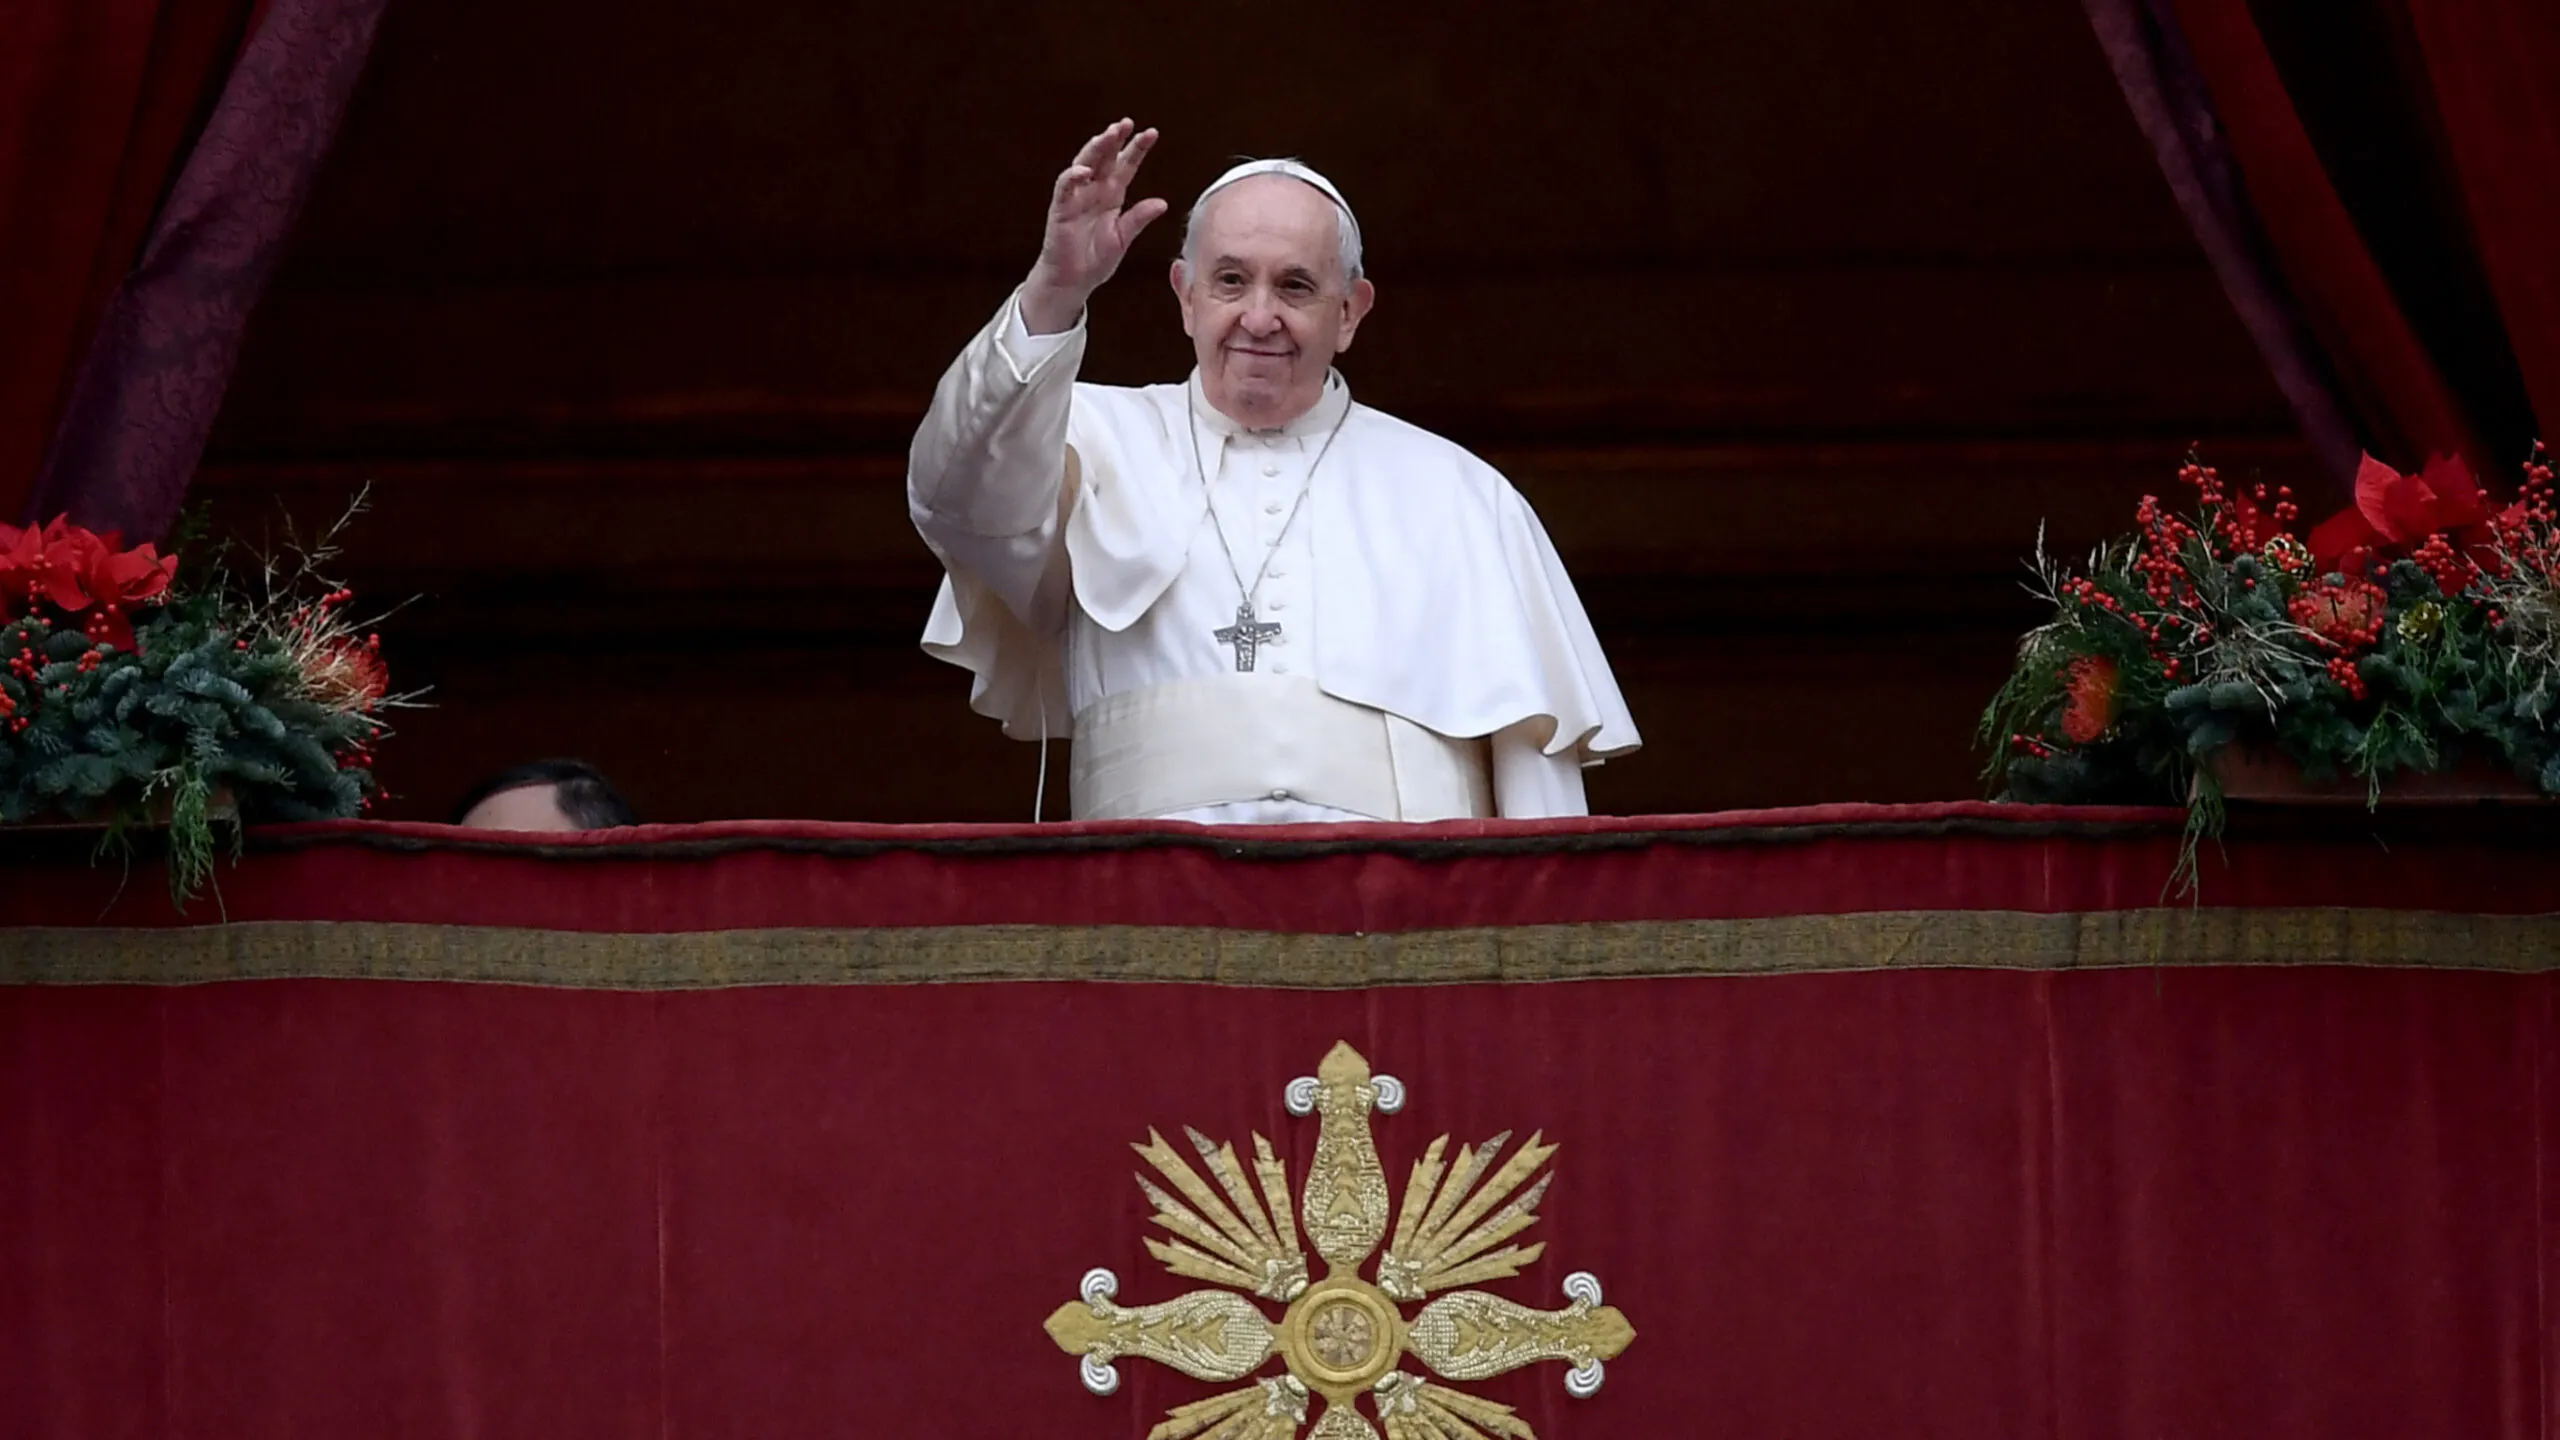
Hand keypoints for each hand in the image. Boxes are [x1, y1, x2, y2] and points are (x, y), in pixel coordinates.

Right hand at [1021, 119, 1167, 333]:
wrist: (1073, 281)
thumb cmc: (1095, 260)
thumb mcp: (1122, 238)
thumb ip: (1138, 219)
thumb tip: (1162, 203)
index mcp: (1112, 195)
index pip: (1126, 165)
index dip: (1137, 149)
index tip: (1151, 133)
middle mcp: (1095, 191)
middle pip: (1105, 158)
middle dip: (1115, 139)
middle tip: (1127, 124)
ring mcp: (1076, 197)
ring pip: (1084, 163)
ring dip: (1095, 149)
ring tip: (1108, 135)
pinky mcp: (1060, 209)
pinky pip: (1065, 187)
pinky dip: (1073, 177)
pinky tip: (1084, 170)